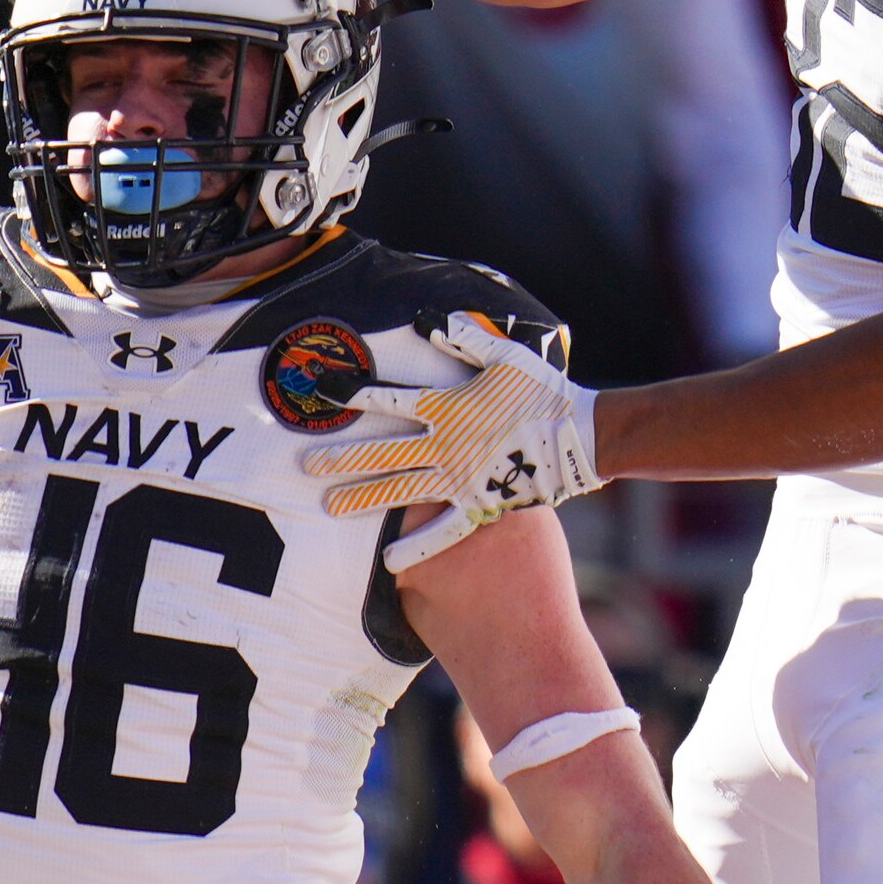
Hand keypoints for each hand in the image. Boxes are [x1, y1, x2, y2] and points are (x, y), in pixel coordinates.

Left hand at [308, 312, 603, 561]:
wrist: (578, 435)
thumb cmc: (542, 389)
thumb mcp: (505, 355)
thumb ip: (464, 338)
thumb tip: (427, 318)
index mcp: (446, 407)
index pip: (388, 401)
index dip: (352, 394)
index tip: (322, 392)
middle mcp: (443, 445)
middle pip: (381, 453)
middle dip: (340, 458)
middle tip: (304, 466)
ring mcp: (458, 479)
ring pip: (399, 491)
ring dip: (362, 499)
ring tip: (329, 509)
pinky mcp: (477, 504)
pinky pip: (441, 533)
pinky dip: (416, 548)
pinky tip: (388, 565)